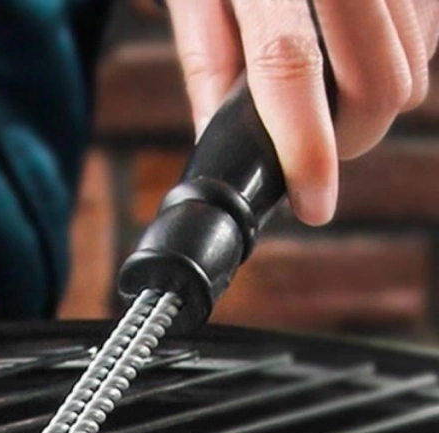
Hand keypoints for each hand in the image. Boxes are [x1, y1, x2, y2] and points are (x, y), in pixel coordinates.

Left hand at [163, 0, 438, 224]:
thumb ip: (211, 62)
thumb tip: (222, 139)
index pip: (289, 66)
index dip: (306, 147)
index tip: (314, 204)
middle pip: (381, 80)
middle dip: (353, 136)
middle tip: (315, 152)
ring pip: (416, 63)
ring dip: (373, 96)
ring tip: (328, 80)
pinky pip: (431, 32)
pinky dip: (397, 55)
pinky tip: (357, 43)